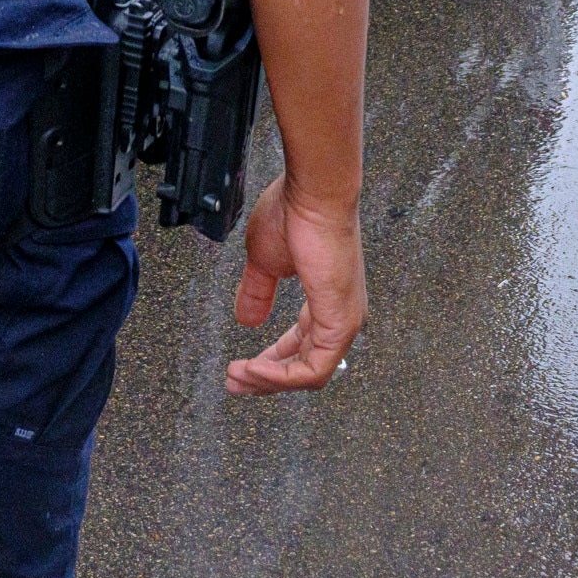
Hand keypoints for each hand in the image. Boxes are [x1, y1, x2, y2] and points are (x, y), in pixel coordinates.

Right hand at [224, 173, 366, 395]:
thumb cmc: (295, 213)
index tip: (242, 367)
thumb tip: (246, 320)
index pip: (301, 346)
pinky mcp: (340, 323)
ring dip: (269, 381)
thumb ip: (257, 292)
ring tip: (238, 377)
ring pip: (310, 375)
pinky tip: (255, 369)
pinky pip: (313, 368)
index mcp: (325, 301)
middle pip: (305, 367)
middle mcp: (340, 315)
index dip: (270, 362)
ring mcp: (344, 321)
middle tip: (234, 383)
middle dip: (265, 380)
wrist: (313, 194)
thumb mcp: (265, 260)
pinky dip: (281, 375)